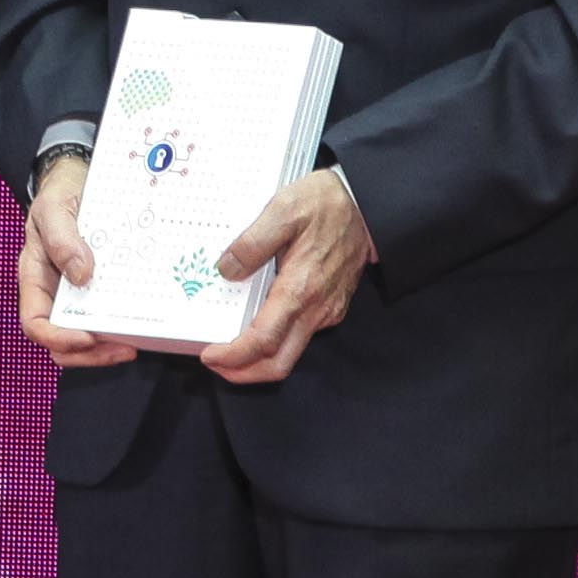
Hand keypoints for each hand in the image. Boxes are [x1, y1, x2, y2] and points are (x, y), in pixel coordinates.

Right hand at [14, 154, 135, 369]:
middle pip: (62, 342)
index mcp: (35, 278)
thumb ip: (62, 240)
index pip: (36, 323)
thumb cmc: (59, 194)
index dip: (59, 338)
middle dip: (90, 354)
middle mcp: (55, 292)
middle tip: (123, 349)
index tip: (87, 337)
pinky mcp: (99, 287)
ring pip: (86, 336)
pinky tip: (141, 321)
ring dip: (108, 347)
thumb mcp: (54, 209)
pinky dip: (121, 323)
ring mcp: (77, 293)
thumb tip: (81, 275)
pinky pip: (107, 314)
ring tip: (135, 342)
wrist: (78, 178)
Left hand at [202, 166, 373, 384]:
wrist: (368, 204)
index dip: (233, 356)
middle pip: (278, 364)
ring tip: (229, 348)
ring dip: (257, 361)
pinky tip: (255, 324)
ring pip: (290, 353)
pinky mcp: (330, 308)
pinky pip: (300, 336)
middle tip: (215, 364)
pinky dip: (274, 342)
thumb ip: (252, 242)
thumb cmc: (327, 204)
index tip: (209, 355)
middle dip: (244, 373)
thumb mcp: (283, 208)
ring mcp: (325, 311)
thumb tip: (226, 270)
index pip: (264, 341)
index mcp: (300, 288)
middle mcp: (315, 309)